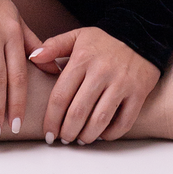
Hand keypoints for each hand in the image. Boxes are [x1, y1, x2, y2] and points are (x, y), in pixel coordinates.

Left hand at [32, 26, 160, 143]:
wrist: (141, 34)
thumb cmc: (104, 41)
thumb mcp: (77, 37)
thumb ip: (53, 46)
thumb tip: (32, 57)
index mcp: (83, 59)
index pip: (61, 96)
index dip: (51, 119)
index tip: (49, 133)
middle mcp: (101, 72)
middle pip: (78, 112)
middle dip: (67, 132)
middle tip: (64, 139)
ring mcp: (121, 83)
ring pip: (99, 120)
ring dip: (86, 136)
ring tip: (80, 139)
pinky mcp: (138, 92)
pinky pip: (123, 122)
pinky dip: (110, 134)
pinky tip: (101, 134)